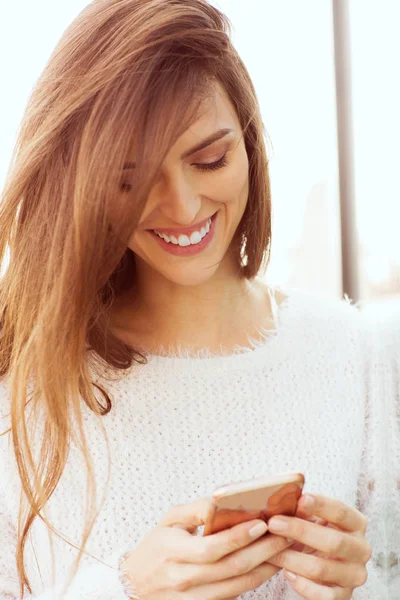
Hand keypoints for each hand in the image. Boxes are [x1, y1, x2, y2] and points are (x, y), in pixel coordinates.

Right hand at [120, 497, 292, 599]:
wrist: (134, 586)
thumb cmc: (155, 548)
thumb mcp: (169, 521)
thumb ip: (196, 509)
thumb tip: (221, 500)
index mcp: (173, 551)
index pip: (212, 547)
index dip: (239, 536)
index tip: (262, 522)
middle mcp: (184, 578)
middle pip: (232, 567)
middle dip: (264, 550)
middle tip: (285, 533)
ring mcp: (194, 598)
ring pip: (239, 585)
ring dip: (265, 567)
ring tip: (283, 548)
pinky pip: (235, 596)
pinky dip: (255, 580)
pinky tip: (268, 564)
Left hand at [266, 493, 371, 598]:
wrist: (325, 562)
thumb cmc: (317, 532)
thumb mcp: (314, 517)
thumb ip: (304, 510)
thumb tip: (286, 501)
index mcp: (357, 524)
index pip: (341, 512)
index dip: (321, 505)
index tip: (300, 499)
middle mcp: (361, 549)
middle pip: (334, 542)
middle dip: (300, 531)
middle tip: (274, 524)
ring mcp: (354, 575)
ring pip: (322, 569)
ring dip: (292, 559)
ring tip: (270, 550)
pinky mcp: (344, 595)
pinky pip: (323, 595)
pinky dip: (302, 585)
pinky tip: (286, 572)